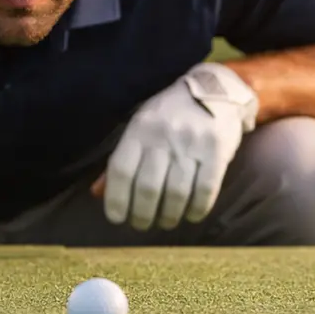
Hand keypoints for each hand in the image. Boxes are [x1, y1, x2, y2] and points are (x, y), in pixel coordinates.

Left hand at [93, 63, 258, 230]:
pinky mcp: (217, 150)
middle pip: (148, 187)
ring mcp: (191, 143)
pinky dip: (197, 209)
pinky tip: (191, 215)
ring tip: (167, 222)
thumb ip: (122, 159)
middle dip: (143, 215)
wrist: (217, 89)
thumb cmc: (172, 113)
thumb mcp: (141, 126)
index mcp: (140, 129)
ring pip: (176, 193)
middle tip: (142, 225)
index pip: (121, 170)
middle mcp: (163, 136)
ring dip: (169, 216)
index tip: (117, 219)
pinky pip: (205, 189)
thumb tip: (97, 193)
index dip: (117, 200)